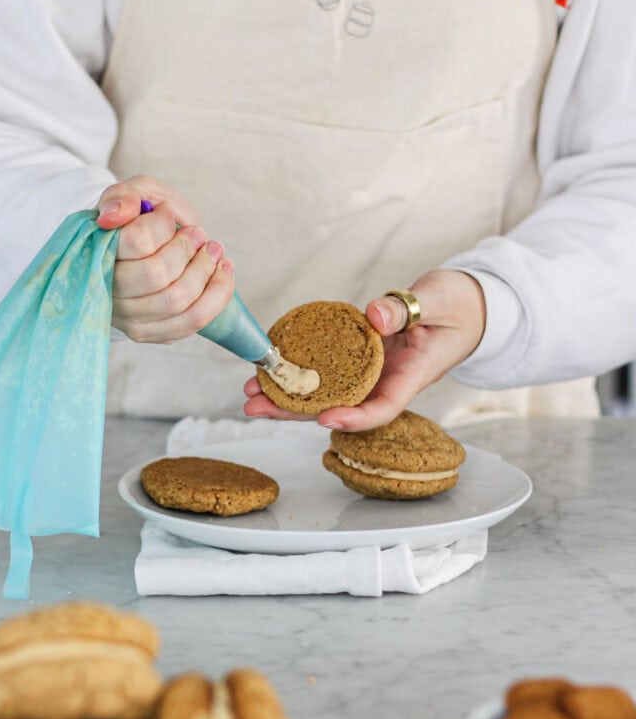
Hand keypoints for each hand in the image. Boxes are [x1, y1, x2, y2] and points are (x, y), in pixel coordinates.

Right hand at [97, 176, 233, 342]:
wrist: (139, 252)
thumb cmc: (138, 221)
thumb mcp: (134, 194)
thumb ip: (125, 196)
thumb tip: (115, 216)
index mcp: (97, 252)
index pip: (136, 242)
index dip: (161, 225)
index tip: (168, 214)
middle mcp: (107, 291)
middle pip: (157, 274)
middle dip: (187, 249)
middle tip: (198, 234)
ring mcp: (127, 317)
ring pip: (177, 300)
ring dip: (205, 271)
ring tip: (214, 250)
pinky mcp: (149, 333)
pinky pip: (192, 322)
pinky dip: (217, 295)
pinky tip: (223, 272)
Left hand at [243, 269, 485, 429]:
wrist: (467, 308)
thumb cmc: (459, 305)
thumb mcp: (439, 300)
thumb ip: (408, 310)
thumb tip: (374, 316)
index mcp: (412, 376)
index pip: (383, 407)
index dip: (354, 418)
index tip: (325, 418)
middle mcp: (387, 381)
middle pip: (340, 406)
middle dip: (296, 411)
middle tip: (255, 407)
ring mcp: (372, 372)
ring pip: (327, 392)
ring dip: (287, 395)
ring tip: (251, 393)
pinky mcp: (361, 359)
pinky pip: (327, 370)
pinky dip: (299, 371)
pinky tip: (270, 368)